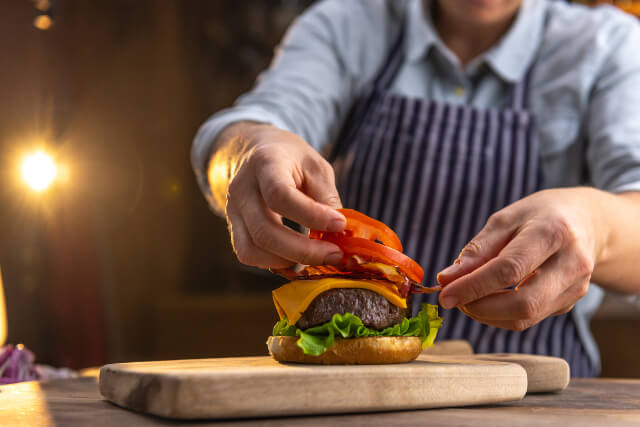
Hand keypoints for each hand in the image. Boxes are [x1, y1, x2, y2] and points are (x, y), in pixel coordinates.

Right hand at [216, 123, 345, 268]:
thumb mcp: (316, 167)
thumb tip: (339, 236)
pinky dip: (274, 263)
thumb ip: (326, 198)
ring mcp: (232, 210)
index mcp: (265, 163)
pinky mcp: (234, 227)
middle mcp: (242, 188)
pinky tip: (297, 260)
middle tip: (336, 255)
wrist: (258, 150)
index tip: (340, 224)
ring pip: (252, 249)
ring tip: (319, 258)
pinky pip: (248, 254)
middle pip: (264, 231)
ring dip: (289, 261)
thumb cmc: (292, 159)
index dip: (311, 215)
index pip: (280, 195)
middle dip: (304, 250)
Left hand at [436, 188, 601, 330]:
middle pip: (524, 304)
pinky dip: (499, 315)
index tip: (444, 294)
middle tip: (452, 299)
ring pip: (525, 318)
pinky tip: (486, 299)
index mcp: (553, 232)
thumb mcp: (506, 219)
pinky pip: (528, 319)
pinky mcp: (569, 304)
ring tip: (466, 297)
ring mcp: (575, 288)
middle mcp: (572, 264)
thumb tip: (447, 280)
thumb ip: (477, 250)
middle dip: (479, 308)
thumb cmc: (539, 217)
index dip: (473, 286)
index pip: (510, 269)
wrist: (588, 223)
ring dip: (486, 314)